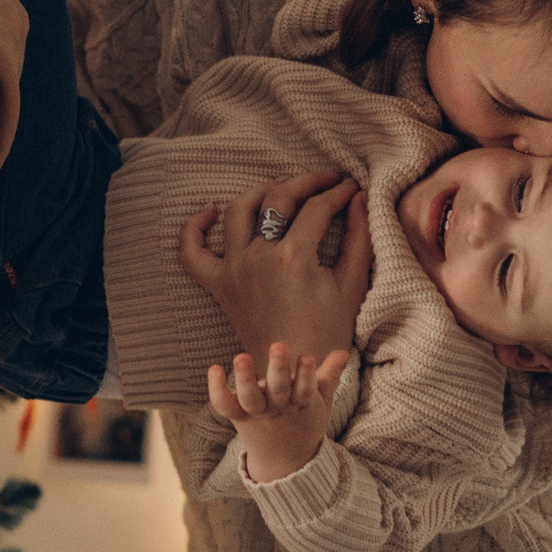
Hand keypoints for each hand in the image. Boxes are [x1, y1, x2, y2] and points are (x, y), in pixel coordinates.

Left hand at [179, 171, 372, 369]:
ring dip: (262, 191)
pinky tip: (211, 210)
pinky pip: (192, 251)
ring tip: (284, 188)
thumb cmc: (327, 331)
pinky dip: (195, 227)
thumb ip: (358, 237)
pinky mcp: (218, 285)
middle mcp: (258, 258)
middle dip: (307, 181)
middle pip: (278, 197)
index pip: (318, 207)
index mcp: (294, 258)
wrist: (293, 371)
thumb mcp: (352, 285)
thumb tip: (359, 199)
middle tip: (326, 181)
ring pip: (238, 210)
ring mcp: (233, 270)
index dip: (338, 192)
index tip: (351, 189)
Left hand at [208, 343, 347, 482]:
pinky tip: (214, 368)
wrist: (284, 460)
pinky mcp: (238, 416)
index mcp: (302, 404)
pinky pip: (224, 404)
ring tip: (241, 356)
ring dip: (245, 377)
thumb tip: (343, 352)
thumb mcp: (321, 402)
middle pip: (279, 390)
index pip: (306, 389)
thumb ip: (329, 376)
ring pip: (250, 398)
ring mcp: (257, 413)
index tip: (306, 356)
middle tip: (278, 346)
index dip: (306, 374)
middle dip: (279, 368)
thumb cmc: (303, 421)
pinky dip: (216, 389)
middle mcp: (278, 408)